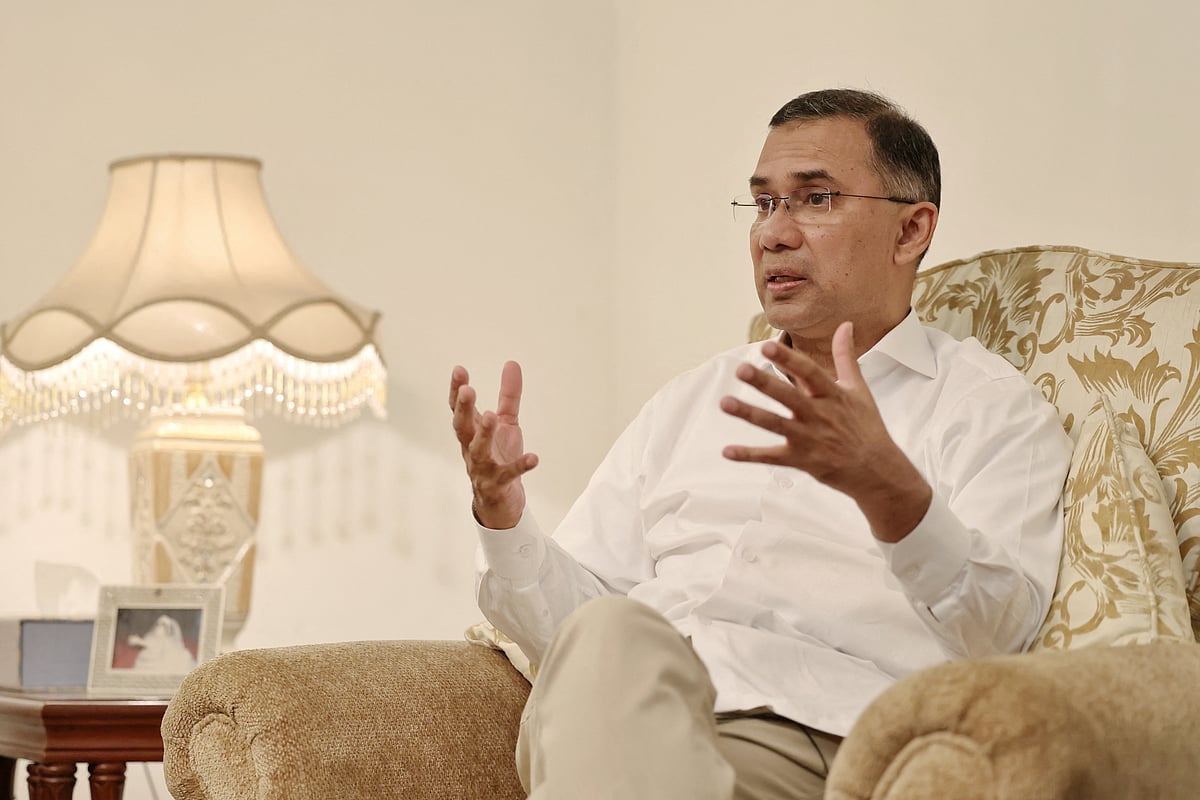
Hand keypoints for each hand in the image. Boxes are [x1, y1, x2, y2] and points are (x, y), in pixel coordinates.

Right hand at [449, 361, 538, 529]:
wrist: (501, 501)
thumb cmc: (499, 457)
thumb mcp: (506, 423)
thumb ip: (508, 396)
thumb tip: (512, 363)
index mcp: (471, 432)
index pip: (459, 409)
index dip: (456, 390)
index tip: (459, 370)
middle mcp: (471, 448)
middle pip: (462, 427)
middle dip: (463, 409)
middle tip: (468, 390)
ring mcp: (482, 468)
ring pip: (478, 451)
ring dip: (483, 434)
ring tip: (491, 416)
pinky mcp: (498, 485)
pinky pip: (508, 475)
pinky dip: (520, 466)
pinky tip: (533, 458)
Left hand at [719, 321, 930, 540]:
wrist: (877, 470)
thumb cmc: (866, 427)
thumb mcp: (858, 389)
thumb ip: (846, 356)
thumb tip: (845, 325)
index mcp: (832, 395)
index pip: (809, 372)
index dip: (788, 359)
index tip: (766, 345)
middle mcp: (819, 415)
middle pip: (788, 397)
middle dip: (764, 383)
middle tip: (741, 369)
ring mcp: (809, 439)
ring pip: (775, 425)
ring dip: (749, 414)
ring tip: (725, 403)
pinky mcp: (801, 460)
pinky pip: (771, 457)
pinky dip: (749, 455)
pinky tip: (727, 451)